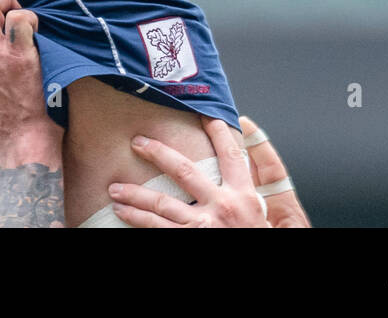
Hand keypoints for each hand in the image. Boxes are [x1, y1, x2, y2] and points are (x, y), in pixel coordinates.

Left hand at [108, 114, 308, 227]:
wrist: (264, 272)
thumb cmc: (260, 236)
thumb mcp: (272, 215)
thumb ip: (262, 184)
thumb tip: (252, 149)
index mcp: (243, 197)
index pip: (230, 156)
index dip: (219, 133)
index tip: (205, 115)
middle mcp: (222, 209)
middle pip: (184, 172)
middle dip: (158, 153)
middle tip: (138, 142)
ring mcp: (203, 228)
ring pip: (162, 205)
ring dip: (135, 195)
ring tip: (115, 188)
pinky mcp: (189, 243)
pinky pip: (157, 229)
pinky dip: (137, 220)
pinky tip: (122, 213)